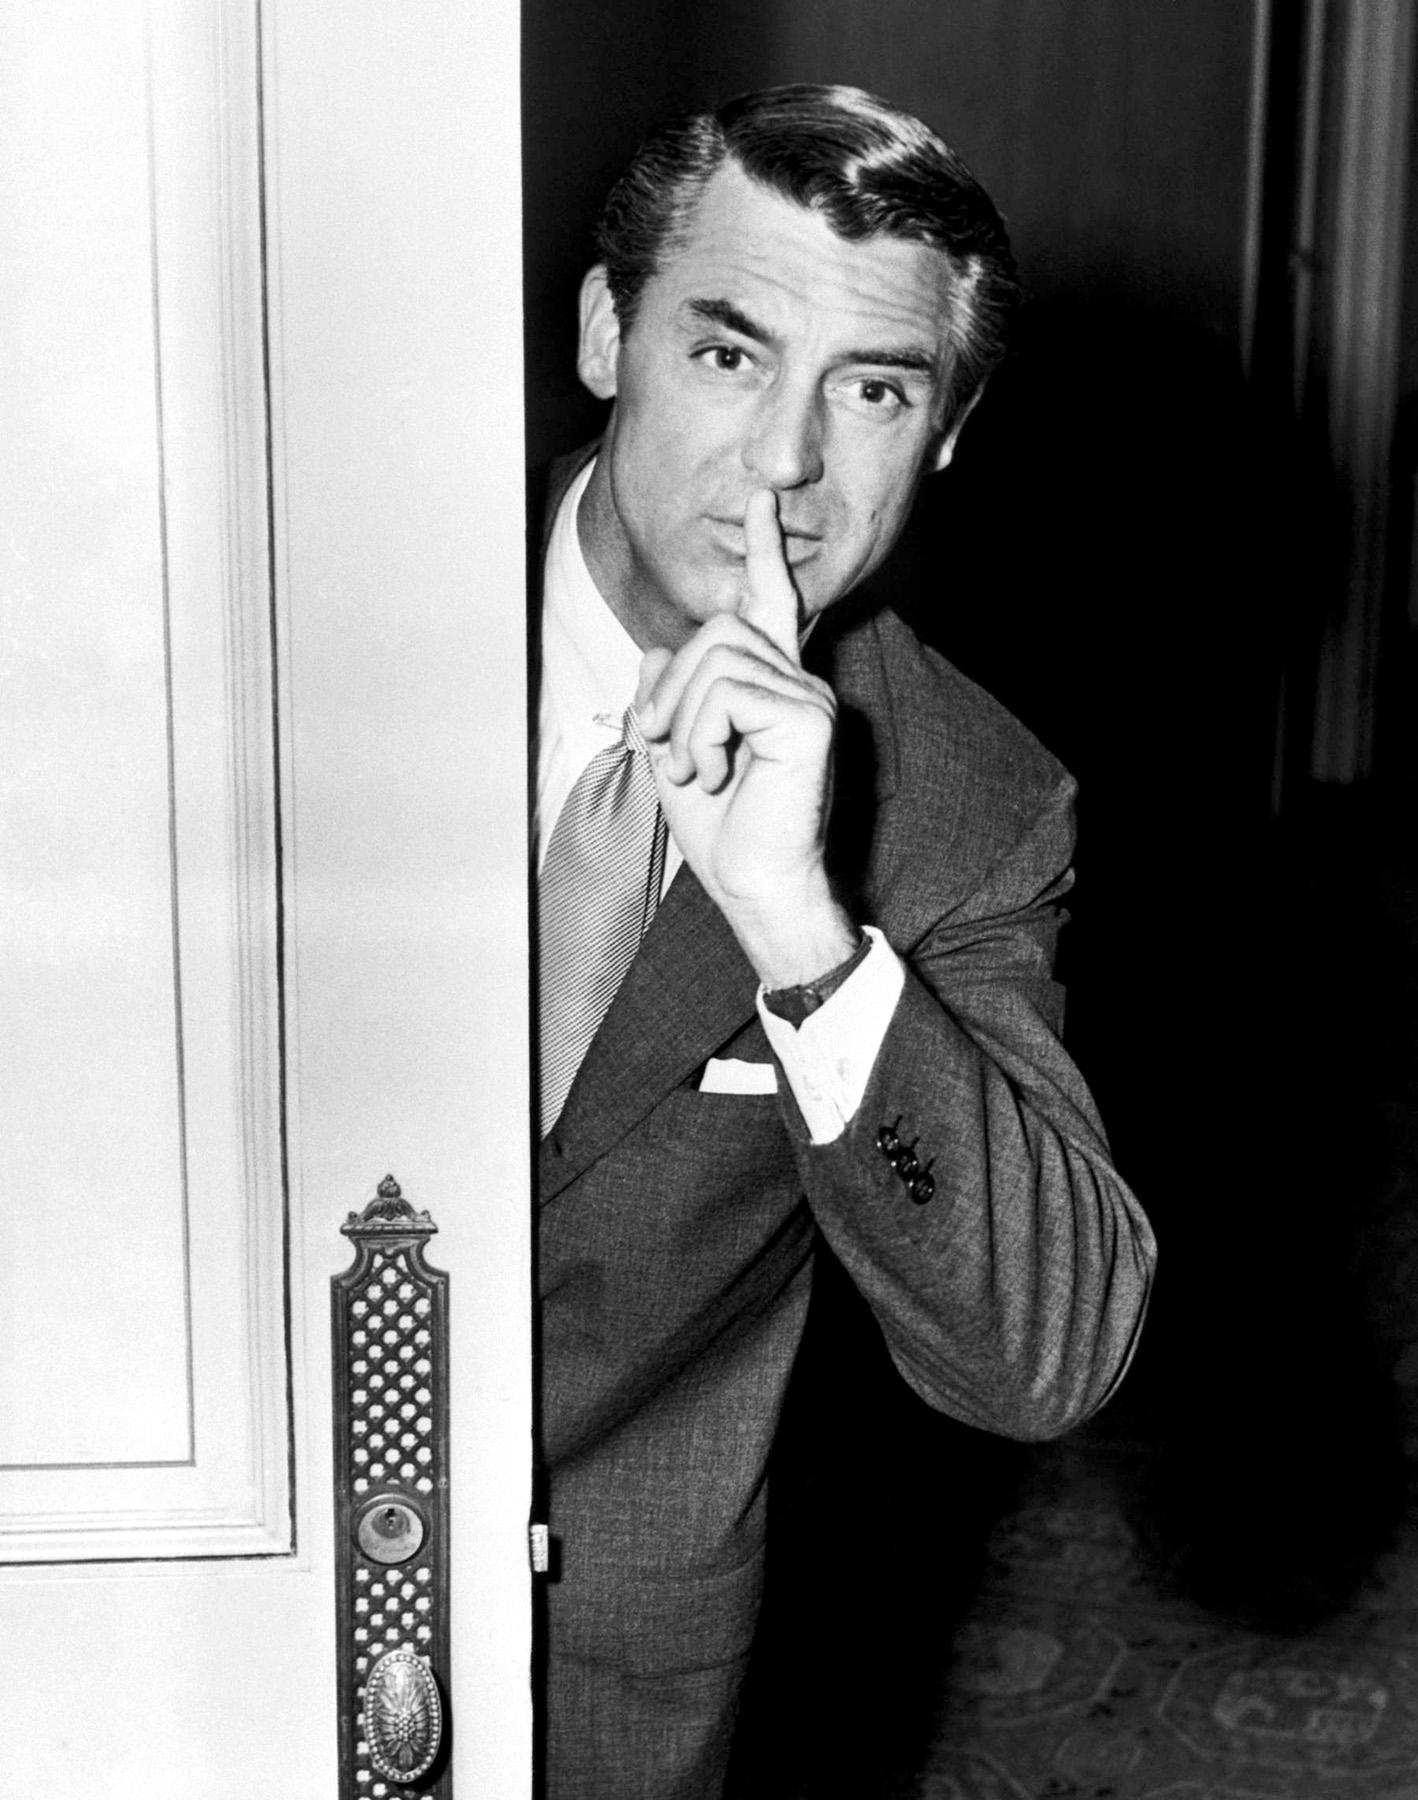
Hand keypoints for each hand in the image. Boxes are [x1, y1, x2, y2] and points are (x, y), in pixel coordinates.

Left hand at [634, 489, 857, 986]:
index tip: (760, 499)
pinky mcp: (808, 716)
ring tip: (697, 772)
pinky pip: (726, 692)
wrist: (756, 885)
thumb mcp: (675, 751)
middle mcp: (799, 680)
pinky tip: (715, 774)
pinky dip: (700, 736)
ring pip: (714, 657)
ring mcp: (808, 695)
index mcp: (772, 685)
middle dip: (670, 688)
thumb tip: (657, 650)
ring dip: (683, 722)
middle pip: (714, 628)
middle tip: (669, 753)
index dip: (764, 552)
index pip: (770, 603)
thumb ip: (668, 697)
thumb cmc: (724, 831)